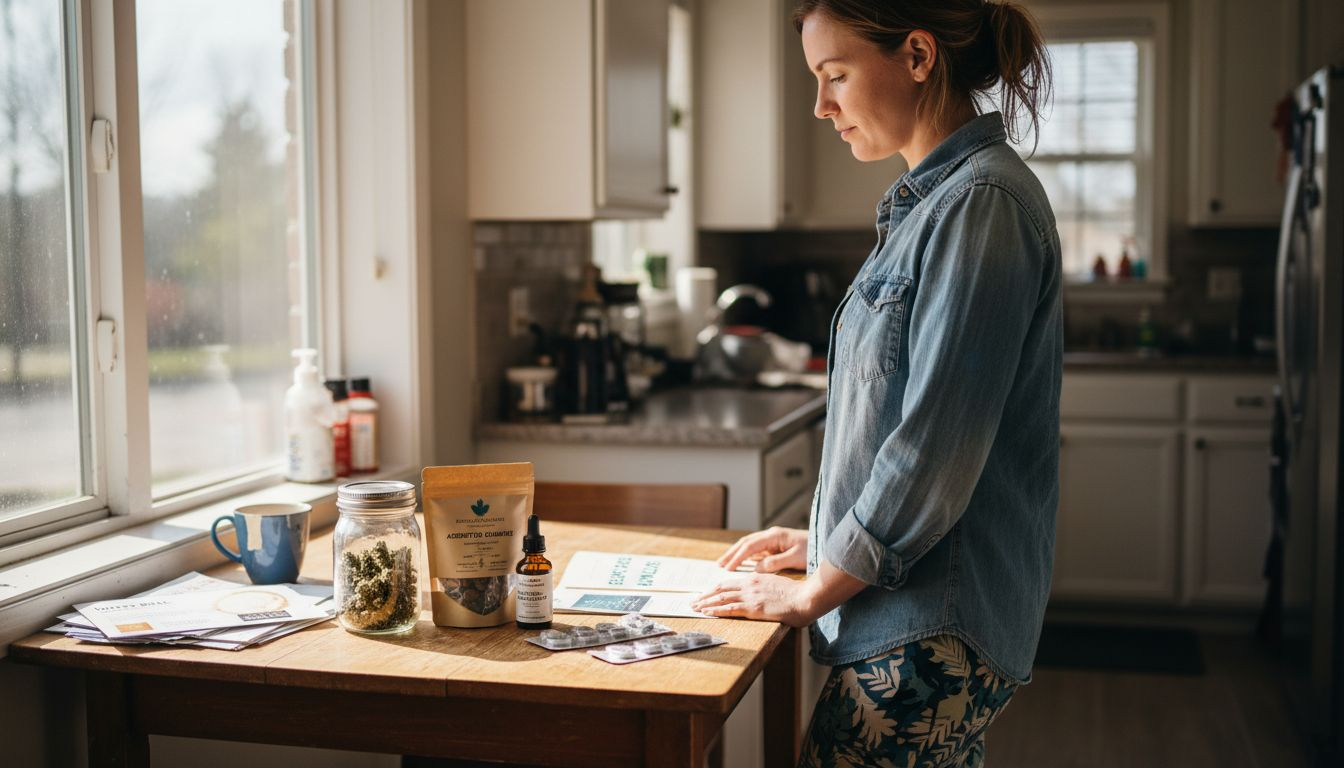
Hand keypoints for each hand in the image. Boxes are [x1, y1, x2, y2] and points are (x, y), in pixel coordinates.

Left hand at [691, 572, 817, 626]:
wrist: (806, 598)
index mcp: (756, 579)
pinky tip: (706, 612)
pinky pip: (729, 609)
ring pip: (721, 598)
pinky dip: (716, 610)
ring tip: (694, 607)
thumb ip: (767, 587)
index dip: (715, 589)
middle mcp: (750, 585)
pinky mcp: (753, 608)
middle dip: (705, 596)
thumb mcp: (779, 585)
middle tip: (693, 601)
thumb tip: (763, 594)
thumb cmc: (798, 594)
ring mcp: (751, 596)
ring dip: (706, 603)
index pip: (730, 583)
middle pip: (721, 589)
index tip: (706, 593)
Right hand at [717, 526, 807, 572]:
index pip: (750, 546)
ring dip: (736, 554)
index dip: (737, 557)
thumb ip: (774, 563)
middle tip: (719, 565)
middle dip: (731, 553)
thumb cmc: (812, 550)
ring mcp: (772, 540)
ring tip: (724, 564)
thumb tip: (755, 569)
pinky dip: (745, 556)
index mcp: (774, 536)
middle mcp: (770, 535)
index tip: (727, 568)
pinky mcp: (774, 546)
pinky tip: (739, 563)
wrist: (824, 544)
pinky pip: (756, 550)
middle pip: (745, 543)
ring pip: (749, 546)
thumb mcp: (795, 558)